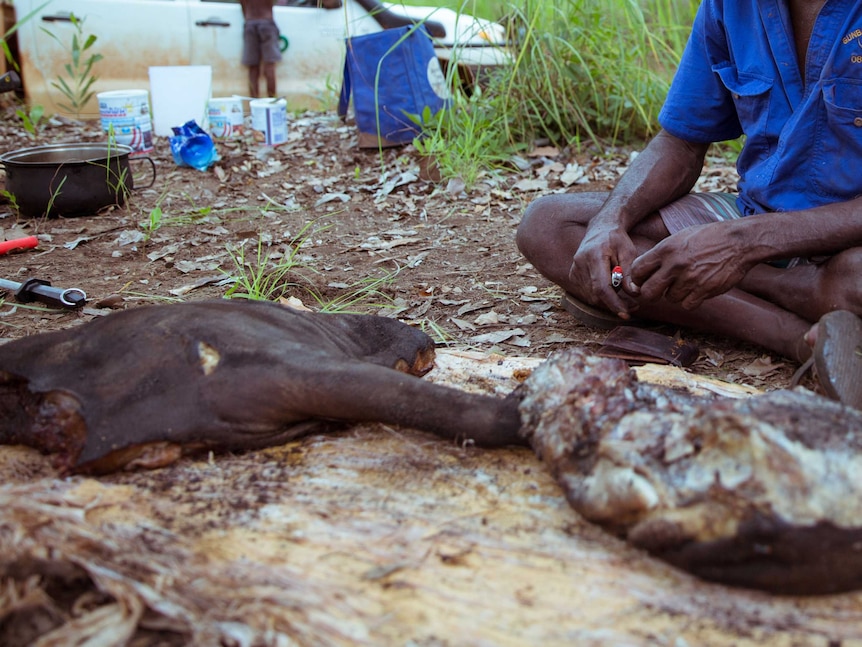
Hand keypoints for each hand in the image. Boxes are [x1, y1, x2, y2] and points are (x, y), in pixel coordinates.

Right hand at [568, 220, 639, 318]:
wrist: (600, 228)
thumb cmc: (617, 239)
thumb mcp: (628, 252)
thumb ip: (629, 274)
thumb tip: (634, 294)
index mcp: (594, 255)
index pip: (601, 287)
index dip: (613, 303)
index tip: (626, 314)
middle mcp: (580, 263)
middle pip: (596, 295)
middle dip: (614, 303)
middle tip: (633, 304)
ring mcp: (574, 269)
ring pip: (591, 296)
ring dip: (607, 298)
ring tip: (621, 289)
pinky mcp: (572, 274)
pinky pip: (586, 292)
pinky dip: (599, 294)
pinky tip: (609, 285)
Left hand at [630, 222, 752, 308]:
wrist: (739, 241)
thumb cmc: (707, 238)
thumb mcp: (679, 237)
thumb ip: (660, 254)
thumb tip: (640, 272)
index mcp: (665, 249)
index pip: (636, 270)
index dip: (637, 279)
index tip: (643, 281)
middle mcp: (675, 264)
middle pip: (648, 292)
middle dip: (651, 294)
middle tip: (659, 290)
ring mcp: (690, 278)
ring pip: (669, 299)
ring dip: (675, 294)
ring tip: (687, 282)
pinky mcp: (704, 290)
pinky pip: (687, 305)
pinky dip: (691, 300)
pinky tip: (697, 289)